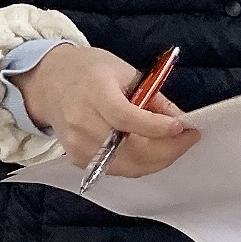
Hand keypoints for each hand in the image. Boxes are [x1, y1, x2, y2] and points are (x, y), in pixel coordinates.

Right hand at [16, 43, 197, 176]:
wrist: (51, 81)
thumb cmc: (90, 71)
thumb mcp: (125, 71)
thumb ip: (153, 97)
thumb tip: (180, 120)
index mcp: (94, 92)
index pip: (125, 117)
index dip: (156, 127)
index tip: (182, 127)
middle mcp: (81, 121)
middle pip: (129, 148)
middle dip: (167, 149)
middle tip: (189, 138)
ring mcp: (77, 144)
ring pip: (127, 165)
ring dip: (158, 159)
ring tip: (175, 146)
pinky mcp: (77, 158)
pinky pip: (117, 169)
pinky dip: (140, 164)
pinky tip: (153, 151)